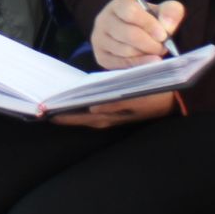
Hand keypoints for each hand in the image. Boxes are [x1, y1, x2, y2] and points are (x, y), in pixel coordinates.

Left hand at [51, 92, 178, 129]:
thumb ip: (116, 104)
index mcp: (111, 117)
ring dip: (67, 108)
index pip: (79, 118)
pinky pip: (89, 109)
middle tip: (39, 106)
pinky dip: (78, 104)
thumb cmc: (157, 96)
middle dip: (59, 112)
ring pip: (82, 114)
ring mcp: (109, 115)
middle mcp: (106, 118)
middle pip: (77, 117)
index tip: (44, 111)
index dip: (62, 116)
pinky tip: (71, 95)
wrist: (175, 98)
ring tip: (50, 99)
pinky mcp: (113, 109)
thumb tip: (93, 108)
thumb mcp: (139, 99)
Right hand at [91, 0, 185, 69]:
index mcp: (117, 5)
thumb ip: (170, 11)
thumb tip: (168, 24)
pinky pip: (121, 64)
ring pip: (125, 51)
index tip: (163, 35)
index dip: (149, 24)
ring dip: (145, 54)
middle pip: (128, 34)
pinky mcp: (101, 56)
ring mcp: (99, 39)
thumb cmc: (146, 22)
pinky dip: (139, 64)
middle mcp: (104, 20)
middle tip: (163, 48)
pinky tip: (150, 63)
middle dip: (150, 44)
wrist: (131, 34)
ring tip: (156, 53)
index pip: (131, 12)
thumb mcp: (159, 11)